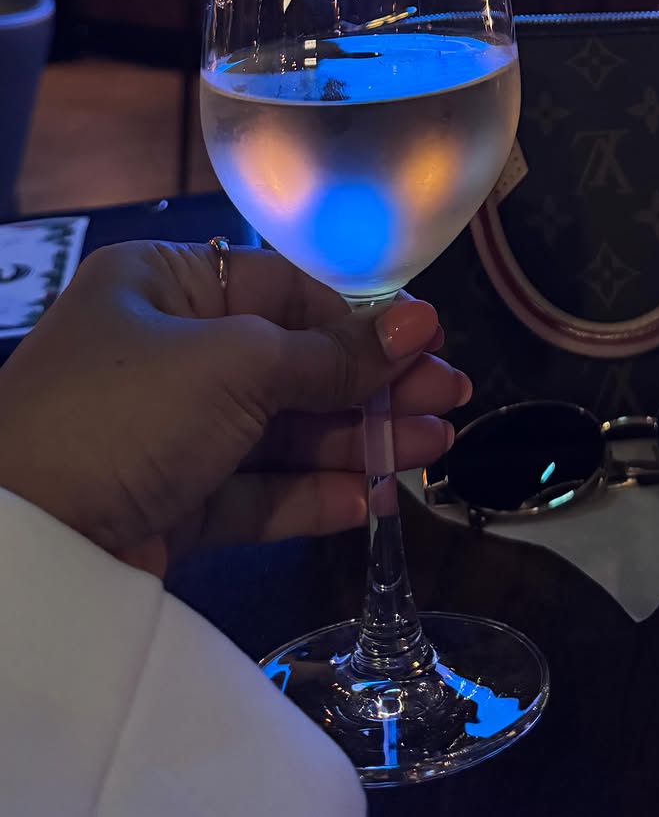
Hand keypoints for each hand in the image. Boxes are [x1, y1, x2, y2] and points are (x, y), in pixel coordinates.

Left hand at [0, 240, 468, 577]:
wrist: (26, 540)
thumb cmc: (123, 411)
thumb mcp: (234, 364)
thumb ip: (330, 355)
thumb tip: (420, 325)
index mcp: (162, 285)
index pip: (281, 289)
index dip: (357, 319)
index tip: (428, 341)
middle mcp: (165, 351)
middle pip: (289, 362)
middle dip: (370, 383)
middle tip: (449, 399)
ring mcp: (166, 432)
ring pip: (280, 430)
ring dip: (357, 439)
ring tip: (434, 449)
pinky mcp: (170, 505)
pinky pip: (255, 491)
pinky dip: (313, 493)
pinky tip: (373, 496)